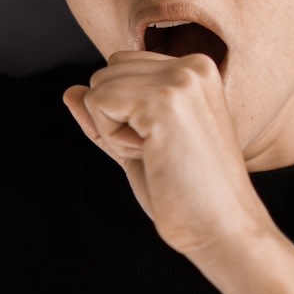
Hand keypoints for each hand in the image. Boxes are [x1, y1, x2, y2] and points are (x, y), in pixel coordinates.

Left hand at [63, 49, 275, 257]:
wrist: (222, 228)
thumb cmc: (188, 195)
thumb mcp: (141, 144)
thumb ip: (109, 115)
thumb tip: (71, 91)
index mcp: (197, 69)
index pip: (123, 67)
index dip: (127, 113)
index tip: (167, 144)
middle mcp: (193, 64)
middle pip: (107, 72)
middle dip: (117, 118)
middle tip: (162, 152)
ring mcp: (180, 78)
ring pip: (99, 86)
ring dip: (115, 130)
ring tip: (160, 154)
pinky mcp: (163, 98)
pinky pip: (98, 104)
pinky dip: (113, 139)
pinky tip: (153, 155)